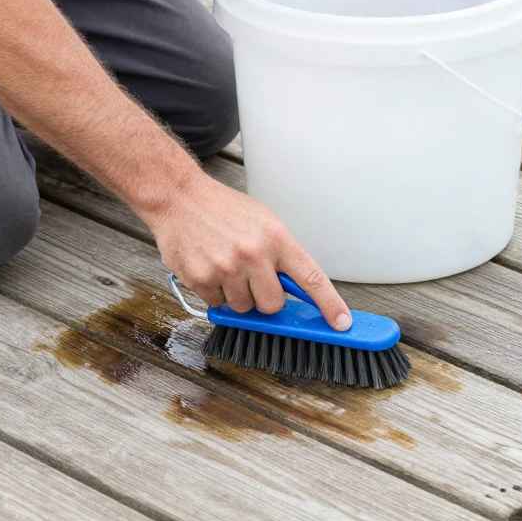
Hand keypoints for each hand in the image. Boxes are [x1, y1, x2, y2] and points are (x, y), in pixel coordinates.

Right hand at [148, 170, 352, 330]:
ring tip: (226, 266)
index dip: (329, 304)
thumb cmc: (224, 210)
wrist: (179, 198)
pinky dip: (214, 291)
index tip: (342, 323)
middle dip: (265, 299)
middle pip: (273, 305)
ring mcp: (226, 268)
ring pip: (243, 308)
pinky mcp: (200, 278)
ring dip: (237, 295)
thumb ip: (282, 255)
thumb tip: (299, 291)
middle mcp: (253, 254)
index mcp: (276, 238)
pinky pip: (216, 303)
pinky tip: (209, 266)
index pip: (311, 278)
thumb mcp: (264, 222)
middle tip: (253, 278)